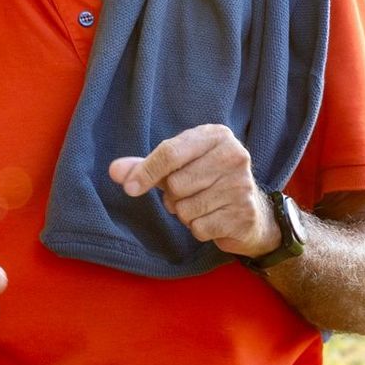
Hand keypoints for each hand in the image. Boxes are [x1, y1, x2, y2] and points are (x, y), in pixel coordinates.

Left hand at [108, 123, 279, 256]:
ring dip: (185, 214)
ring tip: (202, 206)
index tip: (129, 188)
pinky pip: (199, 228)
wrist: (251, 212)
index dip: (146, 172)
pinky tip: (213, 219)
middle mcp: (234, 155)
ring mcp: (242, 185)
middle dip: (173, 196)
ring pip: (186, 209)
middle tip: (189, 194)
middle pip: (176, 183)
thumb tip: (114, 171)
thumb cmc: (207, 182)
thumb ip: (145, 167)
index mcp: (216, 135)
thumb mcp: (177, 167)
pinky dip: (199, 229)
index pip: (170, 152)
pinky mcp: (244, 214)